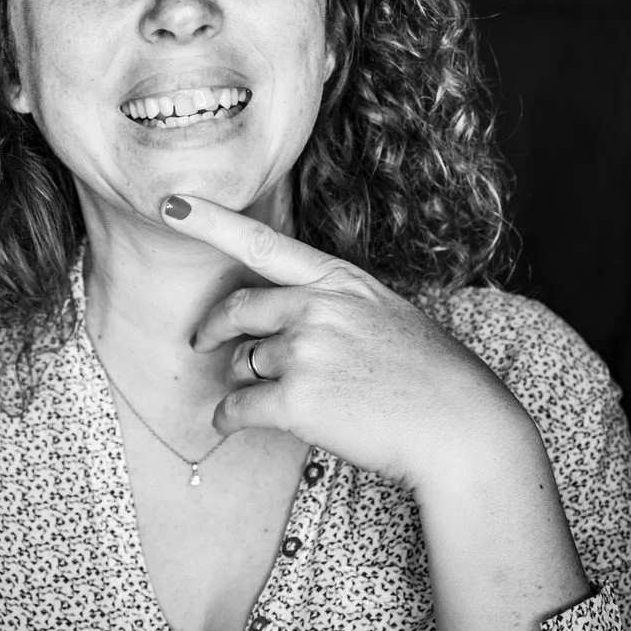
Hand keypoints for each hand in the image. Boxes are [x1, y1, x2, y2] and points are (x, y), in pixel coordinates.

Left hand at [161, 195, 533, 495]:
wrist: (459, 425)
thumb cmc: (426, 373)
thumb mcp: (384, 313)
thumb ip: (333, 305)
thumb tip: (278, 326)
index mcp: (339, 280)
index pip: (264, 244)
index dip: (212, 223)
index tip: (171, 205)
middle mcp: (317, 307)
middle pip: (239, 309)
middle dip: (213, 327)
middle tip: (201, 340)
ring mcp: (306, 352)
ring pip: (243, 365)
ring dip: (246, 383)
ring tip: (280, 402)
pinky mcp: (297, 400)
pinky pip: (238, 407)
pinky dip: (227, 419)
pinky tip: (228, 426)